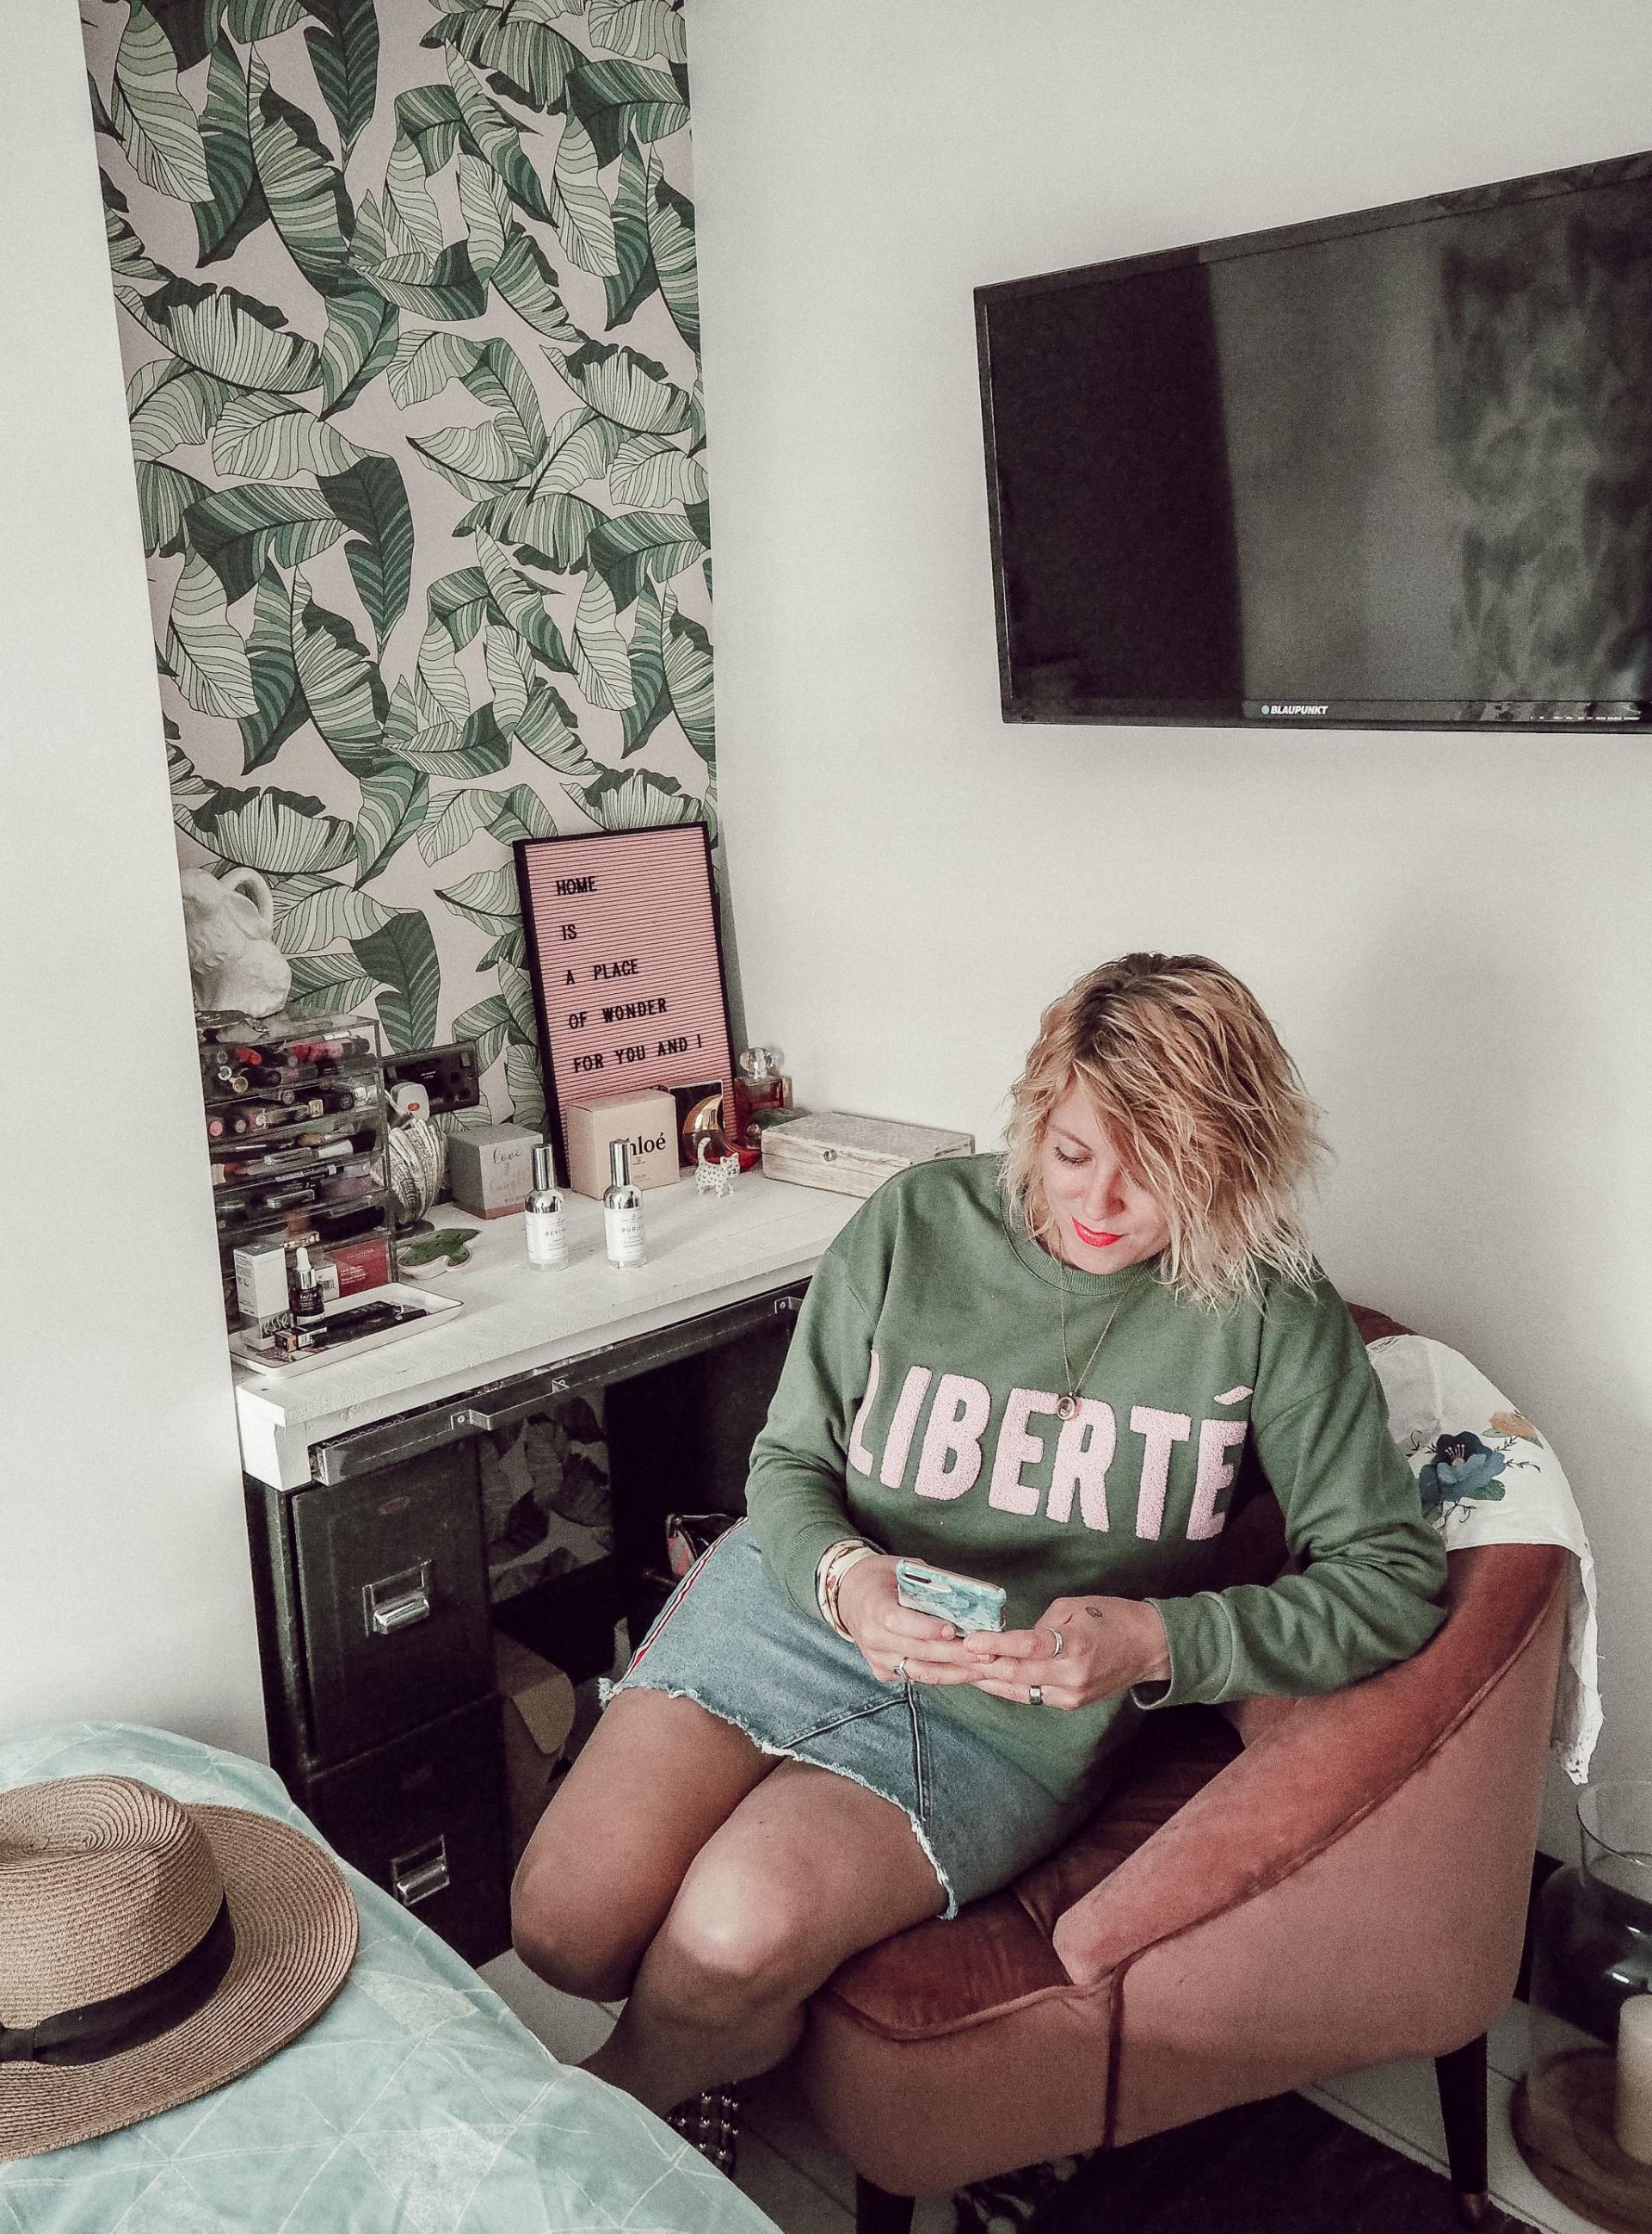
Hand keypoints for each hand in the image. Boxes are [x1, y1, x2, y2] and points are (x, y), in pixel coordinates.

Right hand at [835, 1556, 995, 1686]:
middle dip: (954, 1653)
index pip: (899, 1622)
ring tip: (981, 1667)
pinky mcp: (883, 1672)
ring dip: (954, 1671)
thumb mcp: (901, 1568)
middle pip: (917, 1650)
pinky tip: (966, 1671)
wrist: (849, 1596)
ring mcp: (878, 1658)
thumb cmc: (880, 1578)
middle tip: (985, 1652)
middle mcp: (873, 1638)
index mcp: (874, 1608)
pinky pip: (917, 1676)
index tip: (953, 1629)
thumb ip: (929, 1582)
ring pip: (921, 1672)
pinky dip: (943, 1674)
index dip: (927, 1628)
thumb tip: (967, 1593)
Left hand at [963, 1596, 1170, 1708]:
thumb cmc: (1112, 1617)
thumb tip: (1013, 1640)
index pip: (1028, 1646)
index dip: (995, 1644)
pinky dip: (1008, 1686)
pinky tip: (987, 1678)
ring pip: (1019, 1690)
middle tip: (952, 1656)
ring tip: (958, 1669)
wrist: (1149, 1648)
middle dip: (982, 1665)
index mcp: (1076, 1643)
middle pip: (1017, 1674)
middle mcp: (1072, 1675)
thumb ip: (1042, 1624)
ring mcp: (1071, 1695)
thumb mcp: (1074, 1607)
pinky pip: (1031, 1696)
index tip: (968, 1640)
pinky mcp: (1070, 1704)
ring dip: (989, 1679)